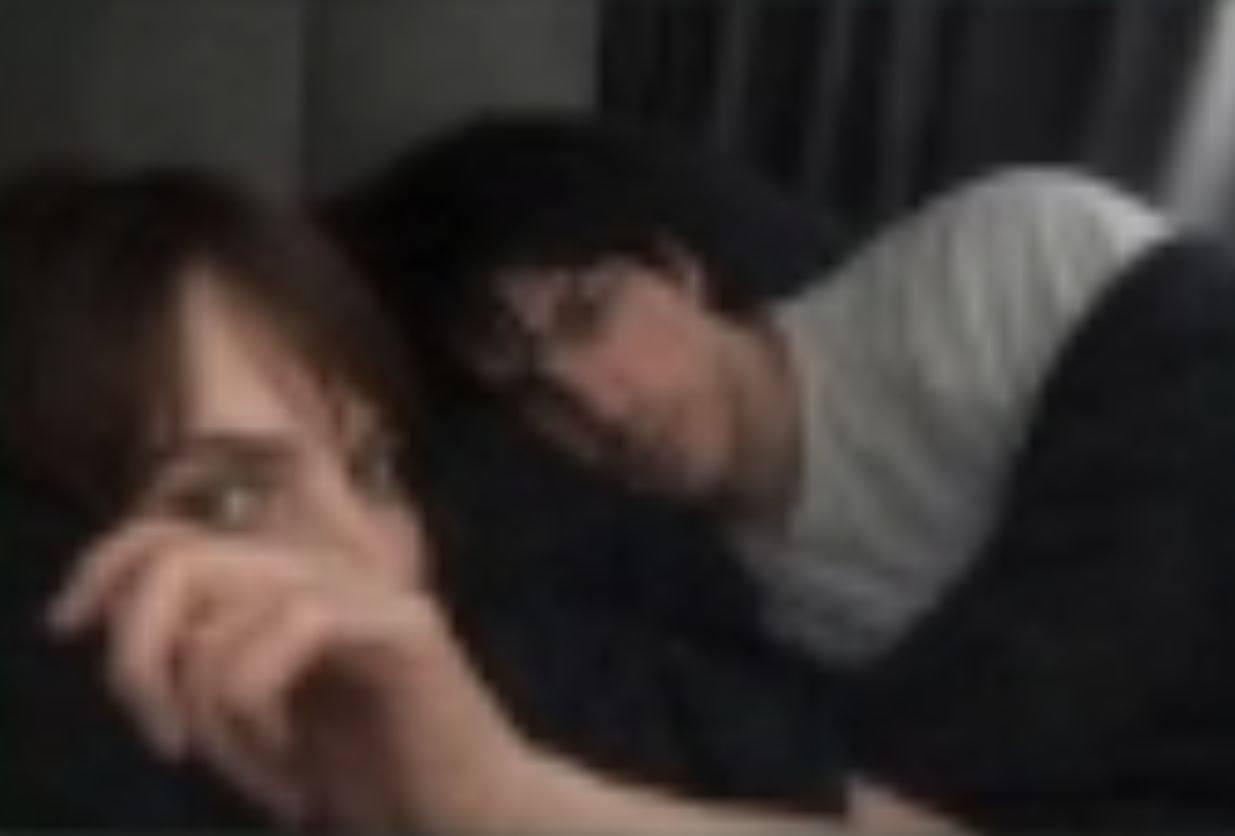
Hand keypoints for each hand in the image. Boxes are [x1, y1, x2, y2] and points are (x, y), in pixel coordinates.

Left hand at [46, 519, 530, 827]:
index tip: (65, 625)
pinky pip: (285, 637)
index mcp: (291, 583)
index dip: (104, 564)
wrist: (474, 815)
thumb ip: (209, 661)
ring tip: (263, 781)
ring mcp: (366, 592)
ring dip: (218, 727)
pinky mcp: (399, 627)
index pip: (173, 532)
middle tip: (167, 747)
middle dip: (140, 661)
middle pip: (180, 561)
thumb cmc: (374, 775)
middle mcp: (327, 569)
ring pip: (223, 618)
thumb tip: (124, 635)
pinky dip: (260, 723)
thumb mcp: (262, 715)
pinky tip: (295, 777)